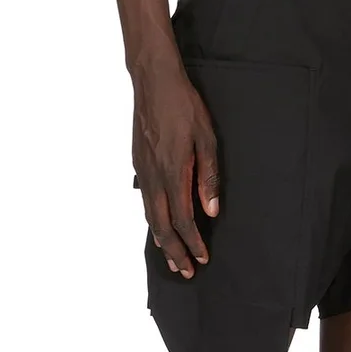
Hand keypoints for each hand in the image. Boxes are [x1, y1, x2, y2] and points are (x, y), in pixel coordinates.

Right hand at [133, 63, 218, 279]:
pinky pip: (145, 202)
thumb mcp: (206, 139)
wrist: (153, 80)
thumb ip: (208, 178)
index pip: (183, 219)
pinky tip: (158, 227)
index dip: (193, 242)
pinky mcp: (139, 164)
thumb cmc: (183, 105)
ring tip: (171, 258)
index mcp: (173, 172)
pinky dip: (152, 221)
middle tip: (184, 272)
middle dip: (174, 252)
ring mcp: (143, 171)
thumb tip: (211, 211)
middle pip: (162, 226)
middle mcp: (153, 177)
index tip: (202, 258)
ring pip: (150, 216)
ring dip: (161, 240)